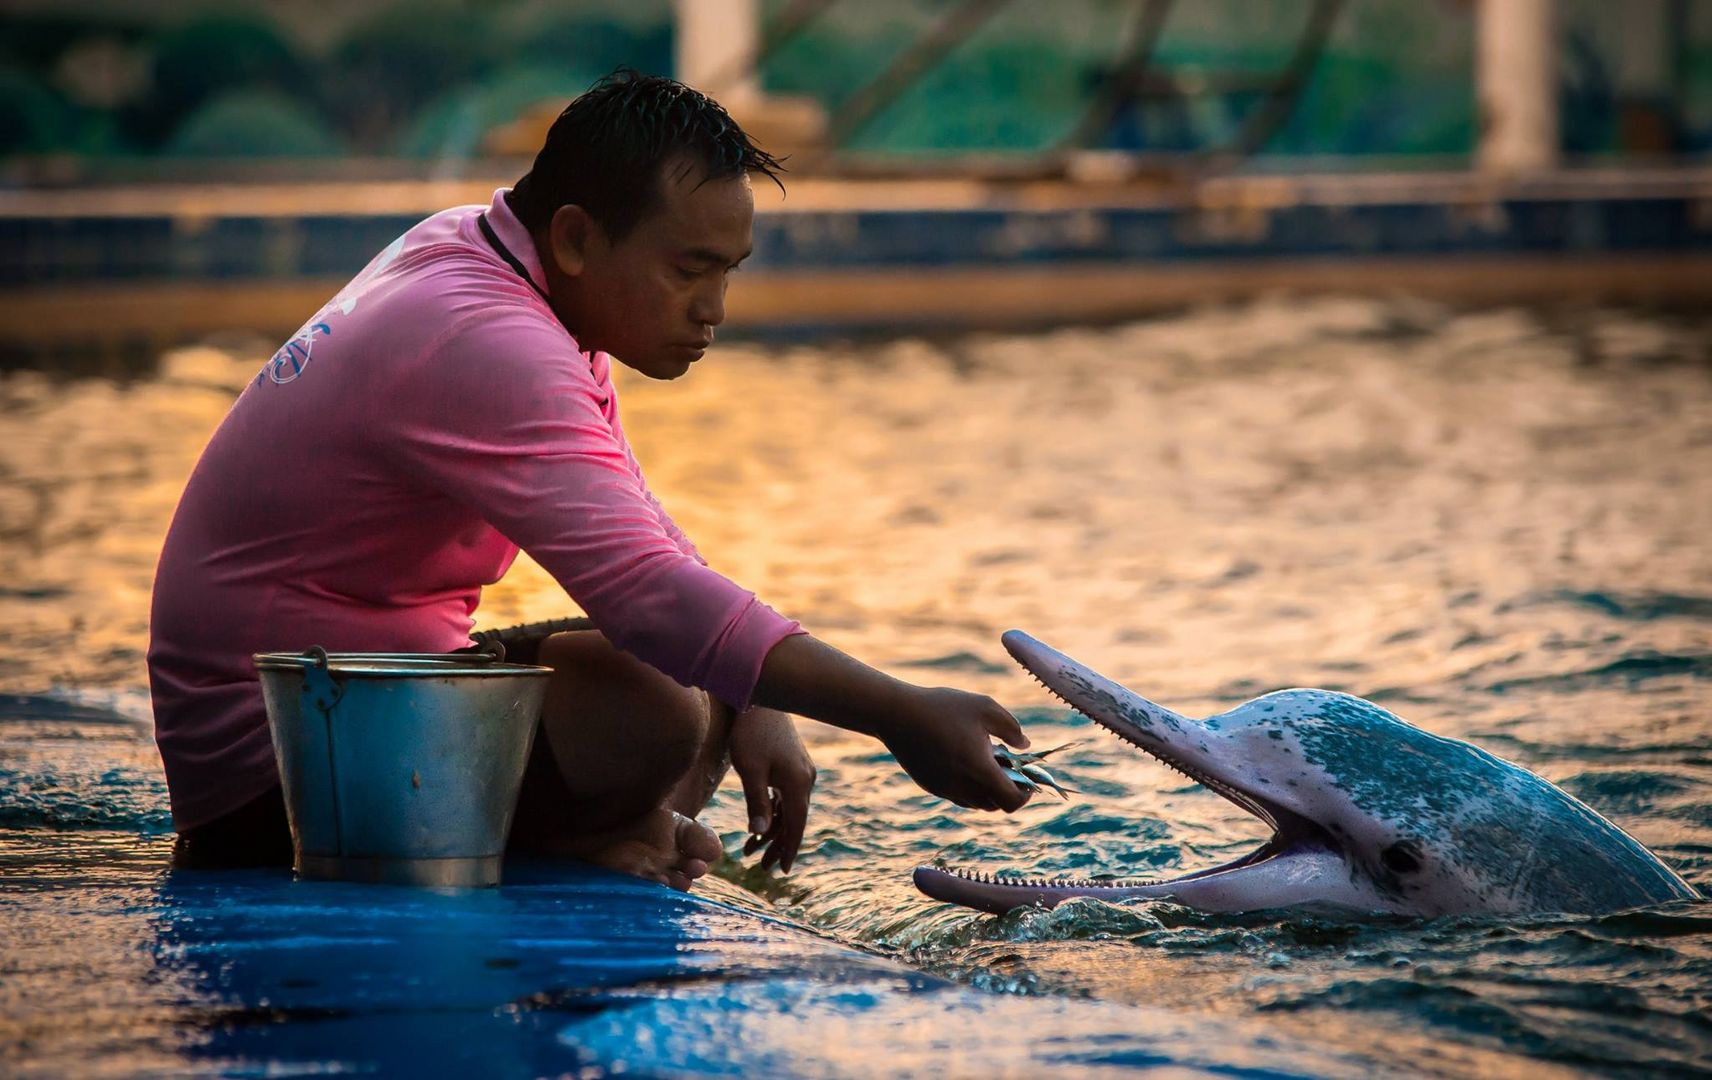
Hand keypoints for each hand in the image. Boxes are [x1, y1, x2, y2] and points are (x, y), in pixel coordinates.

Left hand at [729, 706, 816, 872]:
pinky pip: (785, 797)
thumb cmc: (751, 733)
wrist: (759, 697)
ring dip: (772, 830)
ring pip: (789, 810)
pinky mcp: (791, 764)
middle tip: (761, 868)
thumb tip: (760, 832)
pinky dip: (773, 812)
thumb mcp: (751, 769)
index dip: (789, 850)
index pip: (796, 825)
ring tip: (750, 850)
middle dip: (777, 845)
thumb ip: (757, 802)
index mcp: (798, 783)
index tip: (781, 871)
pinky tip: (757, 824)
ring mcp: (800, 771)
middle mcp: (805, 779)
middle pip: (794, 821)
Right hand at [879, 687, 1031, 811]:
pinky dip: (969, 786)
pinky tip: (964, 760)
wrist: (896, 714)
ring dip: (987, 790)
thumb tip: (1024, 746)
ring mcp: (944, 789)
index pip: (1012, 801)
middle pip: (995, 805)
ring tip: (986, 761)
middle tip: (1008, 766)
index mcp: (979, 769)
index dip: (1026, 794)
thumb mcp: (985, 707)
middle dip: (1007, 790)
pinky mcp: (930, 786)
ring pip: (976, 802)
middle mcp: (962, 786)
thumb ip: (1011, 728)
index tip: (1027, 778)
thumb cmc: (943, 707)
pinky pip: (958, 795)